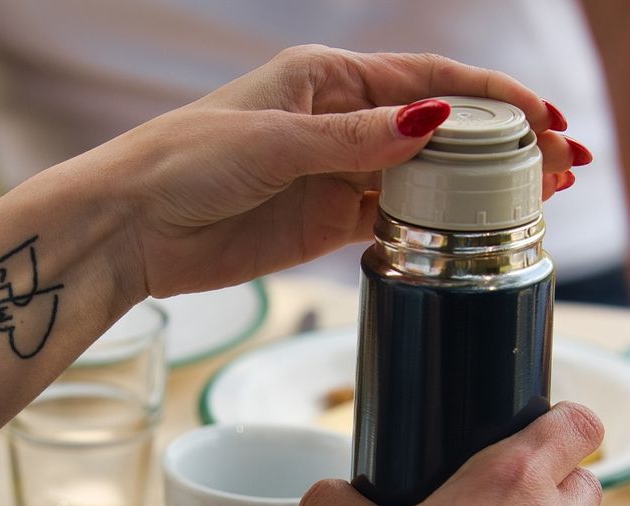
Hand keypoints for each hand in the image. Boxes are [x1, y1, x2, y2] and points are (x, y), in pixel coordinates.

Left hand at [94, 45, 587, 298]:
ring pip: (418, 179)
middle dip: (497, 147)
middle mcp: (337, 125)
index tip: (545, 121)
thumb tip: (433, 121)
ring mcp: (333, 177)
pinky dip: (425, 226)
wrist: (136, 227)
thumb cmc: (187, 162)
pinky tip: (463, 233)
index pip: (429, 82)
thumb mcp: (274, 141)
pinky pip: (387, 221)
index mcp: (328, 81)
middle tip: (558, 170)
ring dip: (470, 190)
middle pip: (436, 131)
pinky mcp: (321, 223)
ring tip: (529, 205)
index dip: (493, 100)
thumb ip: (355, 138)